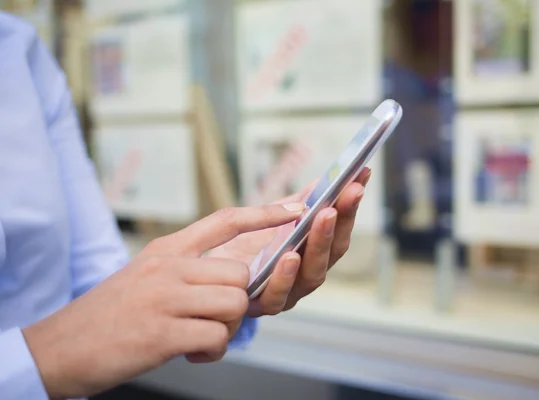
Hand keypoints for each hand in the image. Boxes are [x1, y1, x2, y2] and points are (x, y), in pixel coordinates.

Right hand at [22, 203, 305, 399]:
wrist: (61, 345)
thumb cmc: (112, 313)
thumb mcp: (147, 274)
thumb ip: (186, 268)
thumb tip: (232, 276)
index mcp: (167, 250)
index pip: (224, 220)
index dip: (264, 213)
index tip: (294, 209)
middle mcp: (169, 267)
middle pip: (239, 274)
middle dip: (237, 302)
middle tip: (215, 320)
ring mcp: (165, 298)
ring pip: (234, 304)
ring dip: (225, 329)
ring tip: (199, 339)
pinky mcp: (161, 333)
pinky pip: (217, 338)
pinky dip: (211, 352)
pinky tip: (189, 353)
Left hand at [210, 167, 370, 316]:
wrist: (204, 275)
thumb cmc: (239, 246)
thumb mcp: (268, 218)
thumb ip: (294, 202)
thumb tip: (322, 179)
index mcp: (312, 252)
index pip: (339, 227)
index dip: (351, 203)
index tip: (360, 176)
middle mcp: (306, 273)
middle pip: (333, 250)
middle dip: (342, 219)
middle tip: (348, 193)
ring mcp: (289, 291)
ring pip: (313, 274)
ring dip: (320, 243)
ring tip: (324, 216)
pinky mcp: (262, 305)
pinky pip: (278, 295)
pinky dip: (285, 276)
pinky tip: (290, 255)